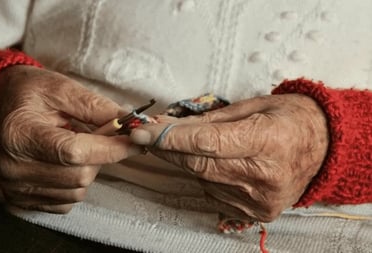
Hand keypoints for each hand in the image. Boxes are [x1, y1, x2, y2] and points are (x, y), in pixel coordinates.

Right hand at [0, 65, 141, 212]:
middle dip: (101, 156)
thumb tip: (129, 123)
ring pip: (77, 191)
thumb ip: (95, 106)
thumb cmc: (29, 92)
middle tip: (100, 137)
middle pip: (80, 175)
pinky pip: (66, 201)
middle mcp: (13, 167)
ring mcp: (15, 187)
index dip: (111, 148)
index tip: (135, 141)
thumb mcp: (61, 88)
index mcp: (20, 134)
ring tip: (75, 145)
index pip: (75, 152)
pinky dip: (75, 183)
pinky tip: (65, 163)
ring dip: (88, 169)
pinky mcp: (20, 199)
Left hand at [130, 94, 328, 221]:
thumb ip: (209, 120)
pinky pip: (213, 193)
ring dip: (189, 162)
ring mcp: (261, 199)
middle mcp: (266, 176)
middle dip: (169, 150)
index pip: (208, 142)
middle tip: (151, 135)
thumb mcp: (251, 106)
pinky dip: (206, 177)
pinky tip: (218, 164)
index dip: (171, 138)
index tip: (144, 132)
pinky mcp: (257, 212)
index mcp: (268, 140)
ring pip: (203, 181)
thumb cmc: (289, 119)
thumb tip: (168, 125)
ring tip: (198, 145)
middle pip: (200, 165)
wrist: (322, 147)